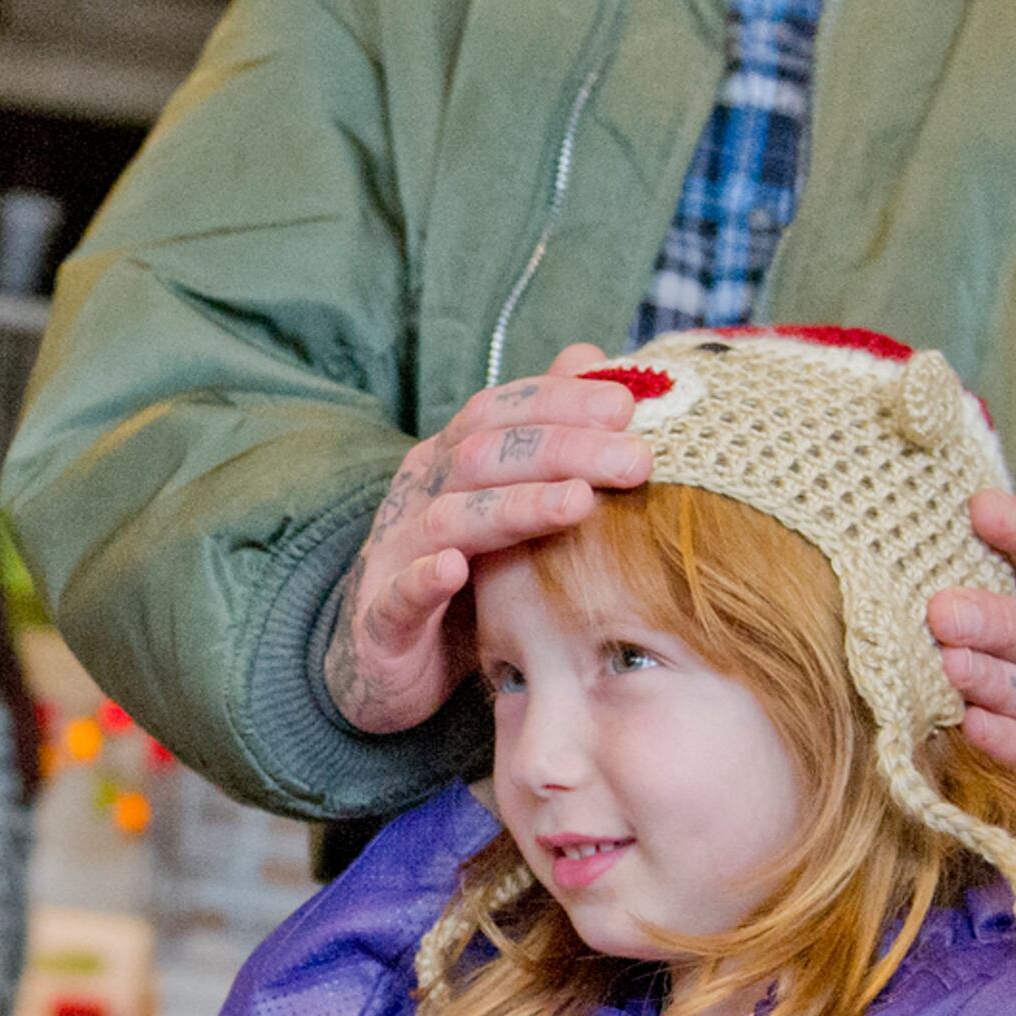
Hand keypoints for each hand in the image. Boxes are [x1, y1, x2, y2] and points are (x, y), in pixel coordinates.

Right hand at [325, 344, 651, 733]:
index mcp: (447, 462)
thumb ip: (544, 431)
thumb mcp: (502, 499)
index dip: (558, 401)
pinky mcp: (382, 621)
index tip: (626, 406)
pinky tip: (453, 570)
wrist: (381, 657)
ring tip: (579, 504)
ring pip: (451, 518)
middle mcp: (418, 496)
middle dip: (562, 450)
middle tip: (633, 460)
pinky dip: (423, 579)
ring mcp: (396, 554)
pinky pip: (399, 595)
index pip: (498, 412)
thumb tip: (591, 358)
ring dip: (516, 506)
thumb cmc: (464, 577)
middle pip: (483, 456)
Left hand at [928, 490, 1015, 788]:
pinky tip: (975, 724)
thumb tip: (948, 513)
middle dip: (993, 619)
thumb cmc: (1001, 705)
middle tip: (943, 612)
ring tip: (951, 666)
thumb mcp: (972, 640)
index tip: (980, 508)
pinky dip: (1012, 741)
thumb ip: (965, 590)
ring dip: (995, 679)